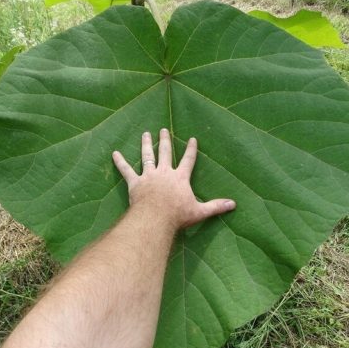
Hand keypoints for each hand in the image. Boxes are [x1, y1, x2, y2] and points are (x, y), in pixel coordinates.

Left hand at [112, 129, 235, 230]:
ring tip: (145, 134)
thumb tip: (234, 204)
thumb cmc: (177, 215)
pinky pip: (126, 170)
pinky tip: (114, 153)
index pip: (188, 160)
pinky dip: (120, 162)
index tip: (192, 139)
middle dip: (165, 140)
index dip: (191, 149)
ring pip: (147, 156)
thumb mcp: (200, 211)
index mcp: (180, 178)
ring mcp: (149, 176)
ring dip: (146, 144)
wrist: (155, 218)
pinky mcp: (135, 183)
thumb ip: (216, 206)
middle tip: (163, 129)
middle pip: (165, 152)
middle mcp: (164, 172)